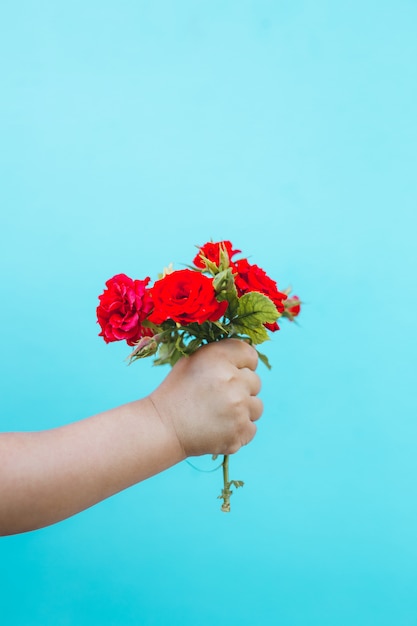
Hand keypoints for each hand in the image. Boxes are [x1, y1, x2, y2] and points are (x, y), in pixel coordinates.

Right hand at [149, 339, 262, 456]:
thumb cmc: (176, 392)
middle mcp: (232, 380)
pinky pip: (251, 428)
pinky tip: (219, 428)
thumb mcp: (192, 360)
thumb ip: (221, 354)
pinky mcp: (240, 431)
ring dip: (242, 410)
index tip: (232, 373)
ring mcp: (239, 407)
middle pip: (255, 381)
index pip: (249, 354)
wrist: (163, 427)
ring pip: (256, 406)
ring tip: (218, 414)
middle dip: (241, 388)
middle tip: (218, 398)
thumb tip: (248, 355)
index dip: (242, 364)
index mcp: (219, 357)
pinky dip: (238, 430)